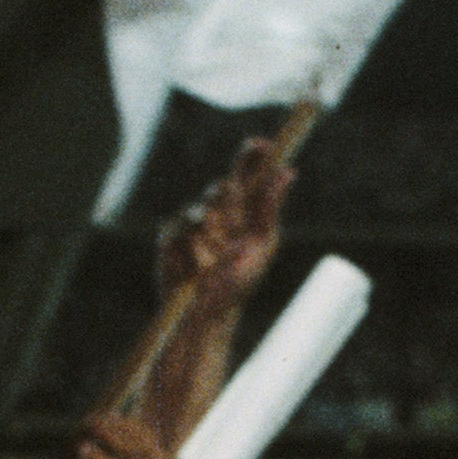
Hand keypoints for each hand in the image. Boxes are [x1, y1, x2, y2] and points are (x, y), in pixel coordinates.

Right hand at [156, 129, 299, 311]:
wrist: (207, 311)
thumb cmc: (239, 280)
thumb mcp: (262, 245)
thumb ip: (269, 209)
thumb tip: (287, 172)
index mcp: (241, 209)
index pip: (246, 172)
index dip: (253, 155)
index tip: (262, 146)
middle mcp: (216, 210)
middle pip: (222, 186)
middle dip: (230, 198)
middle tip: (238, 218)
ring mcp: (191, 222)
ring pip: (202, 209)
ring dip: (213, 233)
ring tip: (217, 260)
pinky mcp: (170, 235)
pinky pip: (181, 229)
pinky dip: (194, 248)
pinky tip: (197, 266)